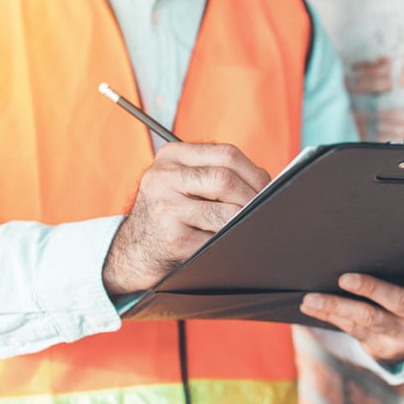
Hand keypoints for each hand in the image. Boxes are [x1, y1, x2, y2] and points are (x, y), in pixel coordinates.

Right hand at [103, 142, 270, 295]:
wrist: (134, 249)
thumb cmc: (170, 213)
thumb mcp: (181, 182)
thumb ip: (215, 173)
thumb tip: (268, 184)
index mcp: (170, 156)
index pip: (226, 154)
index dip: (255, 172)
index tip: (268, 188)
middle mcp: (162, 178)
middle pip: (225, 180)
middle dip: (253, 198)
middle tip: (264, 210)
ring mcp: (165, 209)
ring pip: (225, 213)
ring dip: (243, 222)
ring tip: (248, 225)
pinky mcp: (172, 239)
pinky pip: (216, 240)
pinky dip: (230, 242)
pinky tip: (229, 242)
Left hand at [299, 257, 403, 363]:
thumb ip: (403, 266)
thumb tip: (361, 239)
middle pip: (400, 302)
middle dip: (371, 289)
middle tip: (345, 279)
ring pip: (369, 319)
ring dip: (337, 306)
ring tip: (312, 298)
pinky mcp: (382, 347)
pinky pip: (352, 329)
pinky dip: (329, 315)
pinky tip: (311, 306)